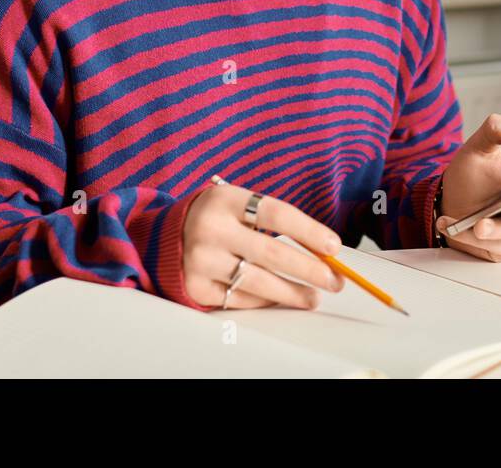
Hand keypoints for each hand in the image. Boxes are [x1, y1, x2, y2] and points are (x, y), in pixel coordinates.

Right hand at [181, 183, 346, 308]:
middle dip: (310, 270)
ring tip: (314, 296)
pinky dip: (265, 301)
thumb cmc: (218, 217)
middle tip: (334, 281)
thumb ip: (275, 221)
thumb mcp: (239, 203)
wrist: (166, 235)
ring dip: (293, 293)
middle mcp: (210, 229)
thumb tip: (323, 250)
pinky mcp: (196, 287)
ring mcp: (200, 260)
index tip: (334, 247)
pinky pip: (240, 300)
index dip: (309, 231)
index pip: (276, 214)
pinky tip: (279, 299)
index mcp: (225, 199)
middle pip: (272, 253)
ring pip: (259, 282)